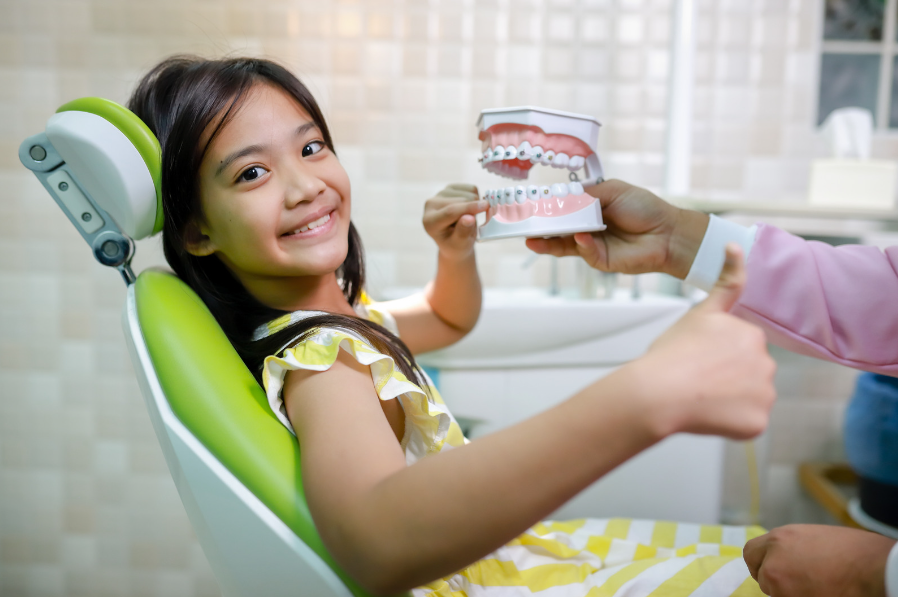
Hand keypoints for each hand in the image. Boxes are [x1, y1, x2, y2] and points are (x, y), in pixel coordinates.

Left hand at [422, 184, 488, 260]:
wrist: (454, 241)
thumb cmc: (457, 245)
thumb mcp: (461, 245)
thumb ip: (463, 232)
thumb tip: (469, 218)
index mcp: (430, 221)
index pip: (450, 211)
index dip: (469, 208)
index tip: (486, 206)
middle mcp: (431, 204)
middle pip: (461, 200)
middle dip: (474, 210)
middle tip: (475, 224)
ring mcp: (440, 194)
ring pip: (468, 193)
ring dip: (475, 206)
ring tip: (469, 219)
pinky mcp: (450, 188)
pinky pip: (471, 188)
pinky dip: (476, 198)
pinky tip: (469, 209)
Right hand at [524, 179, 708, 278]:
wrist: (667, 232)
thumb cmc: (644, 208)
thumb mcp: (613, 191)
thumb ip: (588, 194)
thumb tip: (564, 198)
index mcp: (589, 209)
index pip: (562, 209)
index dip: (547, 208)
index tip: (529, 204)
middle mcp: (586, 228)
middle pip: (557, 229)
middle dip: (539, 227)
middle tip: (522, 224)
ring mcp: (591, 245)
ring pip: (563, 245)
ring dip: (547, 241)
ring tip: (531, 238)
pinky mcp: (599, 260)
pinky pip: (584, 252)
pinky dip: (581, 244)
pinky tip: (580, 236)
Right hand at [631, 244, 775, 439]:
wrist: (658, 392)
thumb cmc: (671, 354)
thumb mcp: (700, 312)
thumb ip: (726, 281)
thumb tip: (735, 244)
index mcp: (751, 334)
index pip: (741, 347)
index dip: (717, 354)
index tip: (699, 360)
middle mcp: (765, 362)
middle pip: (748, 371)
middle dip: (728, 376)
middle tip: (696, 378)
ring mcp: (764, 394)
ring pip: (750, 397)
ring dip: (730, 399)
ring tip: (699, 397)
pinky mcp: (758, 422)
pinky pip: (748, 423)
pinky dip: (730, 422)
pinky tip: (708, 414)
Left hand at [744, 525, 895, 596]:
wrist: (871, 568)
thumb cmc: (851, 550)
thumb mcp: (811, 536)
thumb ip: (789, 545)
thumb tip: (782, 556)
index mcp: (778, 538)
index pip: (750, 552)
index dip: (761, 562)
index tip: (771, 568)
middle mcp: (773, 560)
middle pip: (760, 575)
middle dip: (773, 580)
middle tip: (794, 582)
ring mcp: (780, 584)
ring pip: (774, 593)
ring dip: (786, 592)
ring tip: (813, 586)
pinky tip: (817, 593)